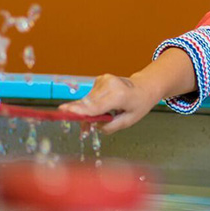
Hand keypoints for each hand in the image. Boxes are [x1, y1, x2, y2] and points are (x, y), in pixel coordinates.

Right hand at [59, 47, 196, 133]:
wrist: (144, 87)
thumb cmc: (139, 104)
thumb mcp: (129, 120)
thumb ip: (111, 126)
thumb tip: (95, 126)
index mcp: (119, 95)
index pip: (95, 106)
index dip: (79, 111)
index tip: (64, 111)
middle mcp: (110, 84)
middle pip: (88, 104)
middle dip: (84, 118)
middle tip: (84, 131)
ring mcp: (104, 79)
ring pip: (87, 100)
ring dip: (88, 112)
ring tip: (97, 121)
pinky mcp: (100, 79)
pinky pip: (91, 96)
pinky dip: (92, 104)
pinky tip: (101, 108)